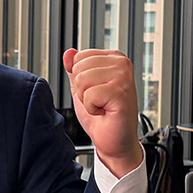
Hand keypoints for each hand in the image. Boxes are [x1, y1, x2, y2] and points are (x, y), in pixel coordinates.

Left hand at [62, 48, 141, 177]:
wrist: (114, 140)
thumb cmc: (102, 116)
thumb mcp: (82, 88)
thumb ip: (75, 69)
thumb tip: (68, 53)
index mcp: (114, 59)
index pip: (79, 57)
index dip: (79, 79)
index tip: (95, 91)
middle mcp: (121, 64)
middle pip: (79, 68)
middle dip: (82, 89)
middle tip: (98, 101)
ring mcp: (123, 76)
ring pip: (82, 80)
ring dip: (87, 99)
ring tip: (102, 105)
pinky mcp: (121, 92)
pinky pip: (89, 95)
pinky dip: (92, 108)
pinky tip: (105, 111)